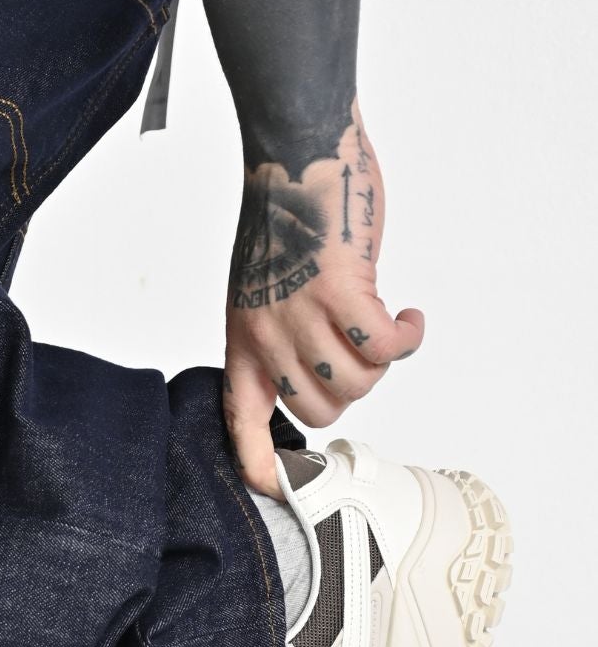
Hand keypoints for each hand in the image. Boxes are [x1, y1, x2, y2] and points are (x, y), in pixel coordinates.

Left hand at [221, 102, 423, 497]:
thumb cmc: (282, 218)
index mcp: (240, 341)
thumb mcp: (259, 290)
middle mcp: (266, 337)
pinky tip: (407, 314)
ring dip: (382, 362)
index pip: (240, 421)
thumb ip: (280, 334)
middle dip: (352, 389)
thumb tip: (320, 363)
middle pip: (320, 407)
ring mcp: (301, 316)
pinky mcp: (340, 291)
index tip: (276, 488)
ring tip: (384, 326)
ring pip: (357, 381)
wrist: (291, 158)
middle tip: (362, 352)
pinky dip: (406, 336)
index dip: (259, 463)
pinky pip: (385, 345)